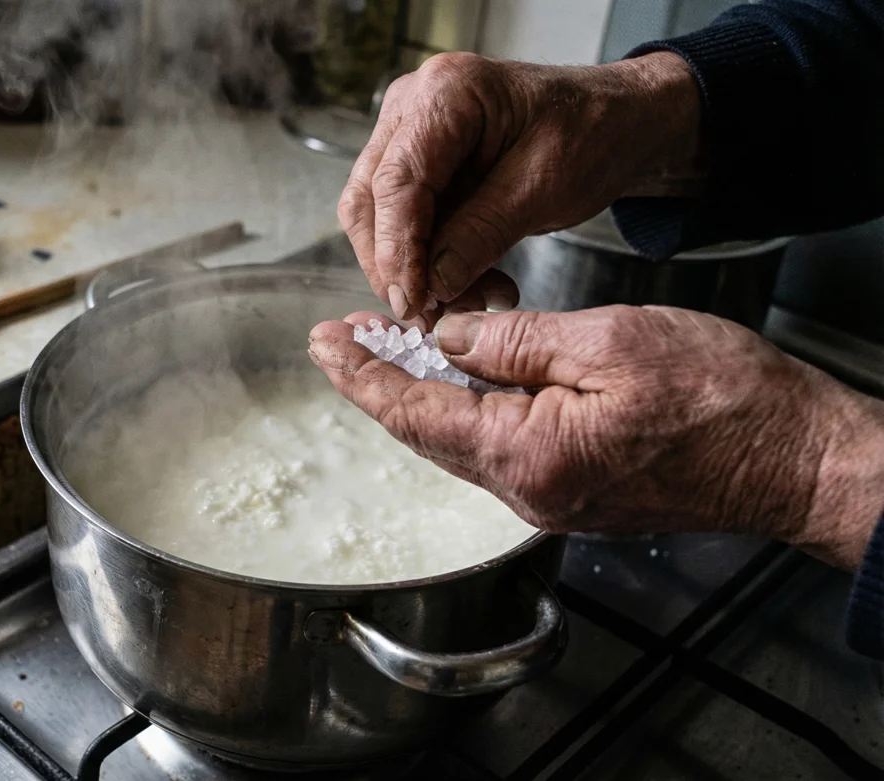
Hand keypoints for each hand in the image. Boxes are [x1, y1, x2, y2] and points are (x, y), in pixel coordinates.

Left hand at [307, 306, 883, 568]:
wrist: (797, 460)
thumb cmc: (724, 401)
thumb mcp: (612, 342)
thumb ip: (517, 342)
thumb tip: (448, 338)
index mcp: (527, 454)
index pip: (414, 414)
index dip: (361, 375)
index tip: (323, 342)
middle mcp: (528, 490)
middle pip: (427, 434)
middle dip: (380, 382)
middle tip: (344, 337)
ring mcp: (551, 496)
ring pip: (461, 441)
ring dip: (422, 394)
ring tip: (392, 347)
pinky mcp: (575, 492)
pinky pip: (499, 447)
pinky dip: (468, 409)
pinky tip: (464, 376)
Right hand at [339, 51, 703, 324]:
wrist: (618, 120)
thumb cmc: (592, 133)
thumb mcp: (544, 187)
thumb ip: (481, 233)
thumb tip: (432, 284)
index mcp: (447, 92)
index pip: (397, 181)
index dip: (396, 250)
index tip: (411, 302)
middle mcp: (414, 104)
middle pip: (371, 199)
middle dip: (396, 266)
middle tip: (431, 318)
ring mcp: (408, 132)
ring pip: (378, 217)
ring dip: (414, 269)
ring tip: (467, 302)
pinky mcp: (418, 162)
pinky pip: (403, 221)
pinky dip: (429, 260)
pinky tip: (470, 285)